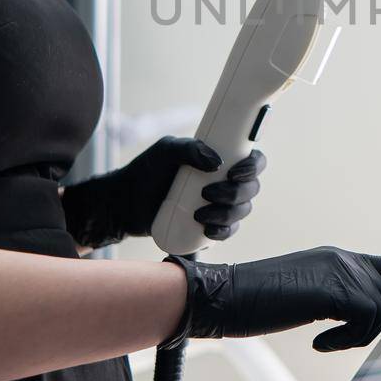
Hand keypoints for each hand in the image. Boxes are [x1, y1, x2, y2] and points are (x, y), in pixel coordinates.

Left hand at [59, 135, 265, 248]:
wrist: (127, 202)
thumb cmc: (148, 170)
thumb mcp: (165, 150)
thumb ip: (189, 148)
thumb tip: (216, 162)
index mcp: (223, 159)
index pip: (254, 160)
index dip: (253, 166)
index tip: (234, 172)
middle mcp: (227, 182)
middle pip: (251, 188)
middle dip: (236, 193)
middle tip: (208, 193)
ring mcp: (220, 205)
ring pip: (242, 211)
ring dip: (228, 213)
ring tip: (200, 212)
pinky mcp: (210, 226)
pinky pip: (228, 232)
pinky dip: (222, 232)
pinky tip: (208, 230)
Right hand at [160, 243, 380, 351]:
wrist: (224, 296)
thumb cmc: (253, 304)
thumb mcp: (302, 300)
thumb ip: (332, 302)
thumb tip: (354, 319)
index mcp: (336, 259)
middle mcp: (344, 259)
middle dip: (367, 330)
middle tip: (329, 341)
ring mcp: (342, 270)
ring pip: (380, 312)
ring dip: (356, 337)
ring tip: (322, 339)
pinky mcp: (337, 287)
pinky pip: (367, 322)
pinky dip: (346, 341)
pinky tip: (318, 342)